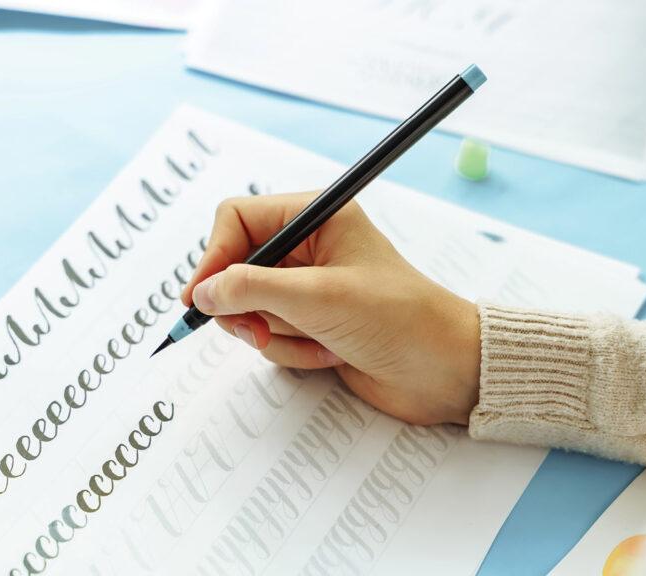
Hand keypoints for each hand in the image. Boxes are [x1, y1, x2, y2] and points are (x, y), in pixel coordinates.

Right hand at [180, 192, 480, 425]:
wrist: (445, 372)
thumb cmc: (398, 319)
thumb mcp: (319, 298)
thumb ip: (252, 289)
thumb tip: (203, 292)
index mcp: (317, 218)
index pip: (238, 219)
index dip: (215, 257)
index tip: (201, 297)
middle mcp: (308, 248)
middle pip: (236, 267)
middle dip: (247, 306)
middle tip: (257, 331)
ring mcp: (308, 288)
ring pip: (250, 308)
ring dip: (276, 334)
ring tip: (317, 342)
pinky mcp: (311, 324)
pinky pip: (271, 336)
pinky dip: (293, 352)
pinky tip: (330, 355)